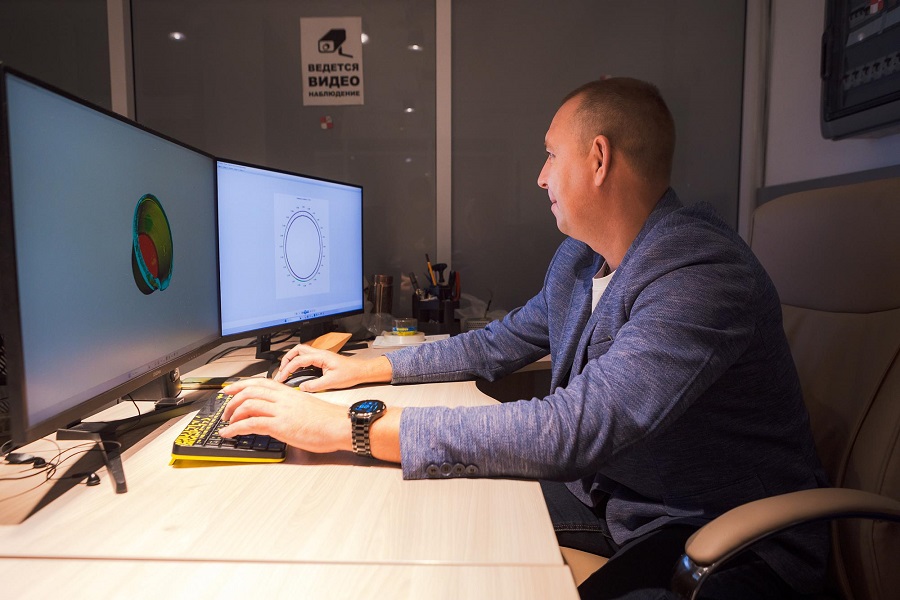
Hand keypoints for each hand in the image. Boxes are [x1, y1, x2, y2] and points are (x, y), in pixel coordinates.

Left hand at [219, 378, 349, 453]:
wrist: (341, 426)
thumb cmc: (328, 420)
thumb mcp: (306, 407)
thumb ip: (290, 408)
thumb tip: (280, 416)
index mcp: (289, 392)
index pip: (260, 382)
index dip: (241, 384)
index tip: (230, 389)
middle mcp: (283, 398)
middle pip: (250, 390)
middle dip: (232, 398)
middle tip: (224, 407)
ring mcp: (281, 411)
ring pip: (248, 403)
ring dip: (232, 413)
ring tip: (227, 422)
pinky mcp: (281, 425)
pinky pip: (251, 423)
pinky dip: (235, 428)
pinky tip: (229, 433)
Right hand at [272, 343, 391, 391]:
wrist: (361, 371)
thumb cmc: (351, 373)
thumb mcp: (331, 382)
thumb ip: (315, 385)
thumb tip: (302, 388)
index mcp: (320, 357)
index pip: (298, 361)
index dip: (287, 369)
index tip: (281, 378)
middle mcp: (319, 354)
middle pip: (297, 350)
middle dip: (286, 360)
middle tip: (281, 371)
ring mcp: (321, 356)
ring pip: (301, 352)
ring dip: (292, 360)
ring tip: (286, 371)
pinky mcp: (322, 360)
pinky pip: (306, 358)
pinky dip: (298, 363)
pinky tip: (297, 371)